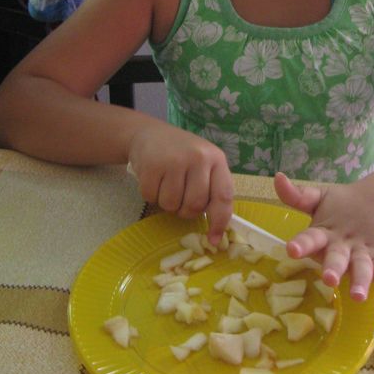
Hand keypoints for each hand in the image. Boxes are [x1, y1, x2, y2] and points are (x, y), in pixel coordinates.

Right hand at [128, 123, 233, 239]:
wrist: (149, 133)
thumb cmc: (181, 154)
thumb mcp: (204, 164)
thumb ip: (212, 189)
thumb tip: (216, 231)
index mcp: (216, 159)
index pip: (223, 196)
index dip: (219, 221)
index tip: (213, 240)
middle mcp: (198, 158)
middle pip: (195, 205)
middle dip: (186, 211)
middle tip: (180, 198)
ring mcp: (174, 160)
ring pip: (172, 205)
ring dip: (167, 204)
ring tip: (166, 185)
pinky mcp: (151, 165)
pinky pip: (151, 198)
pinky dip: (151, 195)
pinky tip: (154, 179)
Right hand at [273, 172, 373, 301]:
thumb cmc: (343, 205)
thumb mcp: (320, 197)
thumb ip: (298, 194)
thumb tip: (277, 178)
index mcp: (322, 235)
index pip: (309, 239)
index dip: (301, 245)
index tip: (292, 250)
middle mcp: (339, 250)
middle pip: (335, 260)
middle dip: (332, 269)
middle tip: (329, 279)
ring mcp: (360, 256)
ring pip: (359, 269)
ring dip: (359, 282)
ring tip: (358, 296)